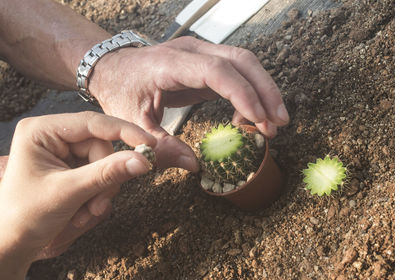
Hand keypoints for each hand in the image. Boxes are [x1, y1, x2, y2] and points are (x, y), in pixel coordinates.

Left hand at [0, 112, 155, 278]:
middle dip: (104, 178)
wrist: (13, 244)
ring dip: (101, 190)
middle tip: (97, 205)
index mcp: (41, 131)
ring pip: (104, 162)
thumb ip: (107, 173)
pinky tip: (83, 211)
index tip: (149, 144)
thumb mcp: (69, 192)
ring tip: (85, 213)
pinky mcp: (71, 167)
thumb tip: (143, 160)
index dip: (124, 132)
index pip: (92, 123)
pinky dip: (97, 194)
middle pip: (101, 146)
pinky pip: (100, 173)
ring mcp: (63, 152)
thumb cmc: (25, 216)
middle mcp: (53, 136)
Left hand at [89, 36, 288, 171]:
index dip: (242, 93)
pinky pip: (237, 73)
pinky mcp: (206, 62)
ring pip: (245, 63)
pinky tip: (248, 118)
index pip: (216, 71)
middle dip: (265, 91)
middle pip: (241, 60)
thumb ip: (160, 146)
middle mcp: (190, 51)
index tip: (259, 119)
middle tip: (278, 123)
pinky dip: (250, 93)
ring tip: (272, 124)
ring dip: (264, 91)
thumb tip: (194, 166)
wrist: (113, 68)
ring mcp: (201, 53)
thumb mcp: (131, 123)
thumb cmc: (121, 91)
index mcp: (169, 64)